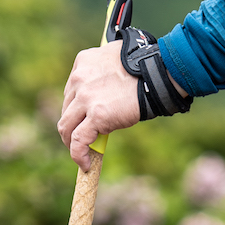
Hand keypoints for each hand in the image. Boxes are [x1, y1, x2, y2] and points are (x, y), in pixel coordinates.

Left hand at [58, 40, 142, 170]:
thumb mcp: (115, 60)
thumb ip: (104, 74)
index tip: (83, 119)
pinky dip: (77, 155)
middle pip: (66, 109)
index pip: (71, 91)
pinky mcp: (96, 115)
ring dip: (70, 142)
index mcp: (83, 61)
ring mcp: (85, 97)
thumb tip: (107, 96)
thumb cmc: (145, 67)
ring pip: (66, 126)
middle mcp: (79, 78)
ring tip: (79, 154)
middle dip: (73, 125)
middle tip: (82, 137)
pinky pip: (78, 140)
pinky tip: (84, 164)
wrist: (158, 73)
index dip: (76, 108)